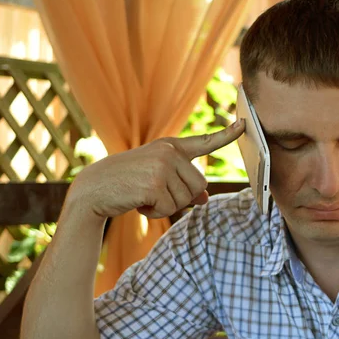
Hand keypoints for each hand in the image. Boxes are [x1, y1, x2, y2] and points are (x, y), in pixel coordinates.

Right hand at [69, 120, 244, 220]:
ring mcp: (162, 166)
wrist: (94, 189)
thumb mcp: (158, 180)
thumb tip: (205, 199)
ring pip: (185, 200)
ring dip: (166, 206)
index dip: (227, 135)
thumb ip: (183, 185)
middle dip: (180, 198)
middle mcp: (169, 152)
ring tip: (144, 196)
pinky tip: (139, 203)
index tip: (244, 124)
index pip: (204, 142)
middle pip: (199, 186)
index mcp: (171, 147)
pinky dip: (155, 214)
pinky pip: (169, 209)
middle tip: (154, 193)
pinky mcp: (154, 183)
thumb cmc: (128, 184)